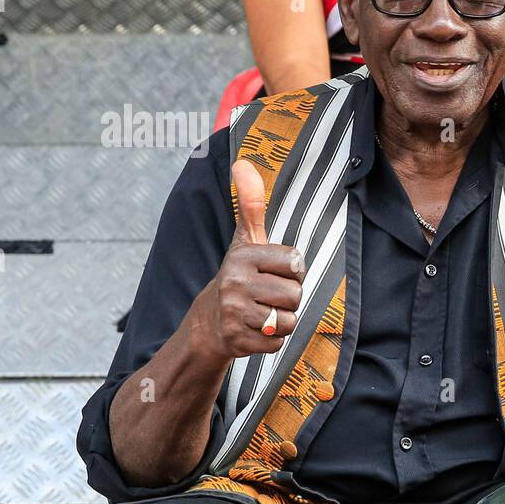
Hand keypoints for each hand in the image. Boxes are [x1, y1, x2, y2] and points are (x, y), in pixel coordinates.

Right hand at [188, 158, 306, 361]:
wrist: (208, 324)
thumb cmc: (238, 277)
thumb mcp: (245, 241)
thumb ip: (250, 204)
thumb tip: (243, 162)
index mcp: (243, 257)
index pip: (296, 263)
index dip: (292, 272)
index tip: (274, 273)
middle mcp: (234, 282)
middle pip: (295, 294)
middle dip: (288, 299)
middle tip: (268, 297)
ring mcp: (233, 313)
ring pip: (288, 320)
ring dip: (282, 320)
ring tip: (262, 313)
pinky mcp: (236, 340)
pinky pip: (277, 341)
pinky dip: (272, 340)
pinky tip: (255, 331)